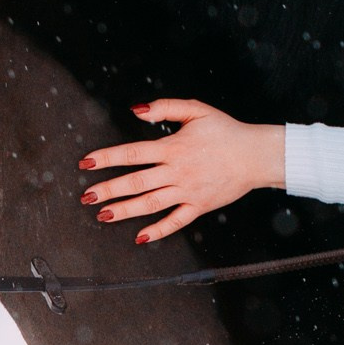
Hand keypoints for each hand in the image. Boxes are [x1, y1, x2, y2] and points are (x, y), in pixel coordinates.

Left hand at [79, 99, 284, 241]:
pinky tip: (141, 237)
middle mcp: (177, 171)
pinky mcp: (199, 206)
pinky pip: (176, 221)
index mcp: (173, 148)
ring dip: (125, 211)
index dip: (107, 157)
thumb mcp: (196, 109)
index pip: (132, 153)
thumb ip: (165, 108)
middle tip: (86, 196)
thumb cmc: (226, 131)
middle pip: (136, 182)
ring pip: (150, 204)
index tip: (87, 162)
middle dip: (108, 190)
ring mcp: (187, 191)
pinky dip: (158, 230)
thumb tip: (137, 110)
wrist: (256, 155)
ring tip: (103, 215)